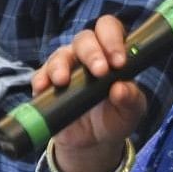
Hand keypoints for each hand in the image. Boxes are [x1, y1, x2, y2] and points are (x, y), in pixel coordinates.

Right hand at [32, 15, 146, 171]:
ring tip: (63, 81)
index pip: (110, 29)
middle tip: (99, 72)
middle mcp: (88, 54)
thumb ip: (131, 99)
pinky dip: (41, 79)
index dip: (113, 39)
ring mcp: (66, 66)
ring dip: (61, 65)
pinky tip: (43, 87)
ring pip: (60, 54)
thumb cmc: (115, 117)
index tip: (119, 62)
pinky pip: (41, 74)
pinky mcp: (48, 83)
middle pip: (85, 39)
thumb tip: (121, 89)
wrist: (92, 142)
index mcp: (111, 53)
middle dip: (92, 53)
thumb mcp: (130, 112)